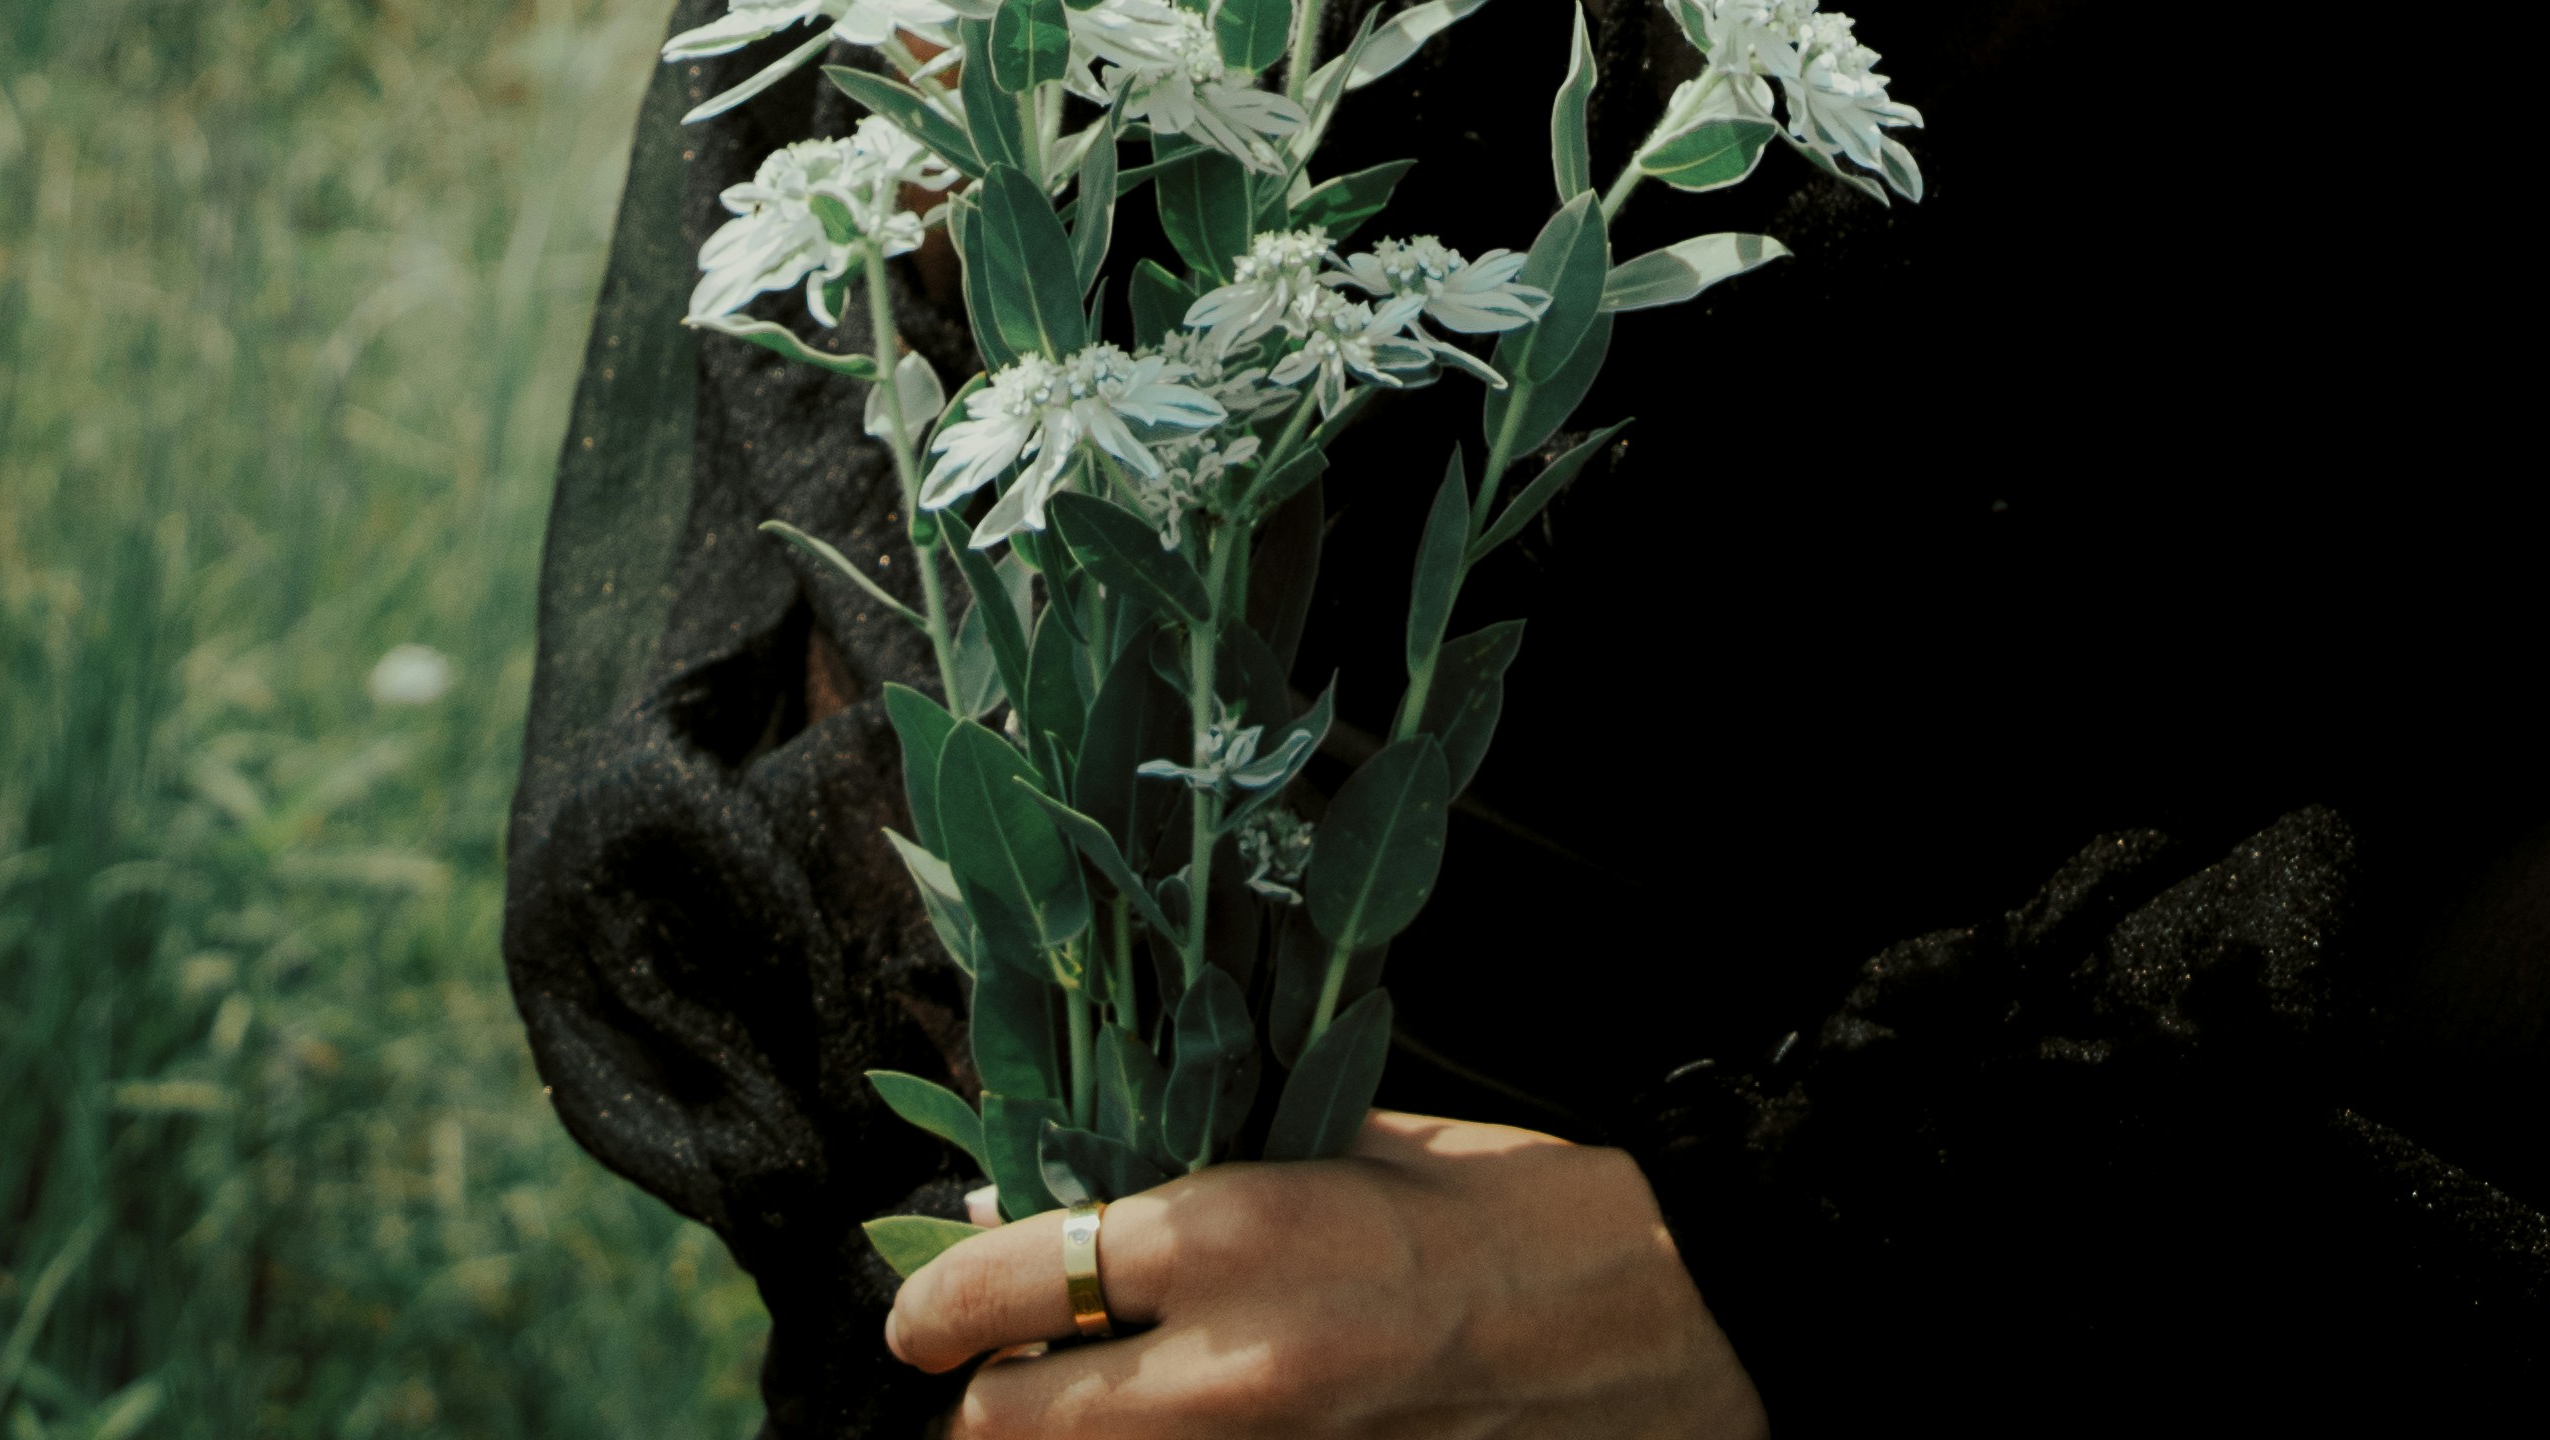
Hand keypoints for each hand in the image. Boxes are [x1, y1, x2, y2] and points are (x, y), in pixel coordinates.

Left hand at [876, 1110, 1768, 1432]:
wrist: (1634, 1320)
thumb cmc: (1489, 1204)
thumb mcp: (1331, 1141)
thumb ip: (1185, 1167)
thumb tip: (1040, 1200)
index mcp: (1233, 1232)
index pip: (1019, 1278)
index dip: (939, 1302)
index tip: (915, 1313)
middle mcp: (1229, 1365)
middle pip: (1014, 1428)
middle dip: (985, 1403)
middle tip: (989, 1370)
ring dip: (1065, 1438)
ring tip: (1084, 1395)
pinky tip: (1173, 1425)